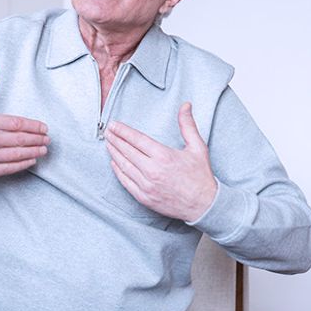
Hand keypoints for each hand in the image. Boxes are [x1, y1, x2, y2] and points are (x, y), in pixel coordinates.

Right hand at [0, 68, 49, 178]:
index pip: (16, 124)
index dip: (33, 126)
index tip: (44, 127)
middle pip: (19, 140)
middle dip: (37, 140)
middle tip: (47, 139)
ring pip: (15, 155)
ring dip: (33, 152)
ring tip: (43, 150)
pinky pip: (7, 169)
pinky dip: (21, 165)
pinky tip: (30, 161)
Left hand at [105, 102, 217, 221]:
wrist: (204, 205)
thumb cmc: (200, 176)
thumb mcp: (198, 147)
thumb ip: (188, 125)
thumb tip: (185, 105)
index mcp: (163, 156)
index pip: (137, 139)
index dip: (123, 131)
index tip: (114, 125)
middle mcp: (152, 171)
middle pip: (127, 151)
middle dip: (115, 139)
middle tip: (107, 131)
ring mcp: (146, 185)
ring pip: (124, 166)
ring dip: (114, 153)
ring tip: (108, 144)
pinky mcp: (144, 197)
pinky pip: (126, 182)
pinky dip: (118, 171)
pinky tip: (114, 163)